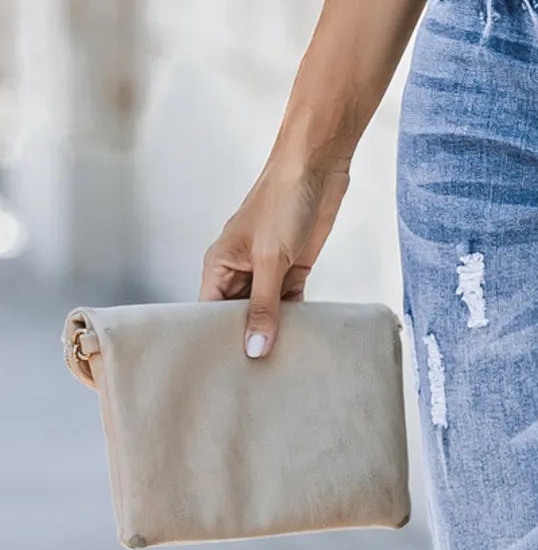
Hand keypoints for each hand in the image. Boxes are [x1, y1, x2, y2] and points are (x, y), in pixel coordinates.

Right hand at [200, 158, 350, 356]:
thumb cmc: (282, 200)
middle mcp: (240, 271)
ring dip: (273, 334)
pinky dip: (295, 321)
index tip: (221, 371)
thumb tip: (255, 349)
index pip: (208, 311)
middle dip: (245, 341)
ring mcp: (268, 272)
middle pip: (237, 317)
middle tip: (253, 380)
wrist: (318, 169)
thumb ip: (265, 307)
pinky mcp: (293, 271)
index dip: (214, 339)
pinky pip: (290, 305)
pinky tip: (300, 343)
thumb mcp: (270, 259)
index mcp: (220, 264)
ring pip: (265, 314)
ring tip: (276, 370)